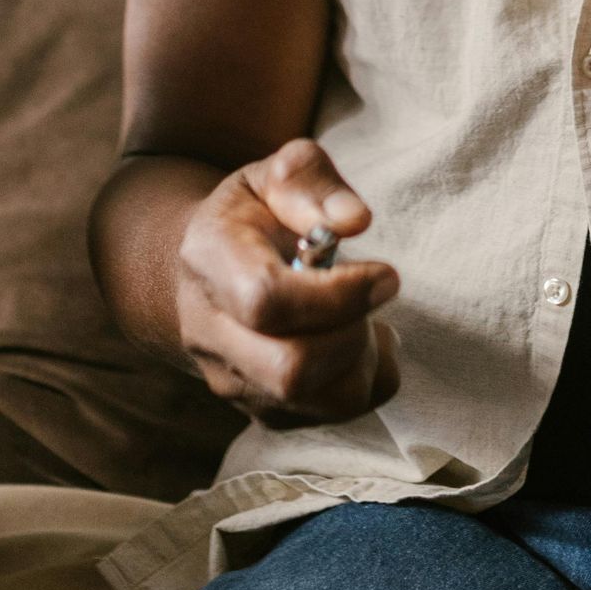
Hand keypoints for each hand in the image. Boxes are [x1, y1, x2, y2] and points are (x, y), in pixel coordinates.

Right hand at [175, 138, 399, 426]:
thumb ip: (312, 182)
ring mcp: (234, 382)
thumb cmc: (251, 217)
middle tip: (375, 292)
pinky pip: (339, 414)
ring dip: (366, 358)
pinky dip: (368, 376)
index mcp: (210, 261)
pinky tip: (354, 337)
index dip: (338, 295)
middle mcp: (211, 335)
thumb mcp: (274, 176)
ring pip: (323, 404)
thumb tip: (355, 220)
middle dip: (355, 335)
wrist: (207, 272)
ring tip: (362, 314)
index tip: (383, 272)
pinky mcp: (265, 412)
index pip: (267, 302)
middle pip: (290, 372)